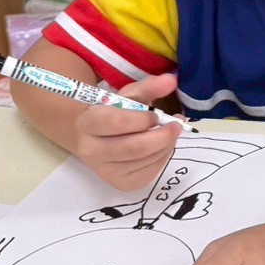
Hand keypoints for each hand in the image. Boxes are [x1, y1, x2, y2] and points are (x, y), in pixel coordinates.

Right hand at [71, 73, 183, 191]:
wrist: (92, 137)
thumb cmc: (111, 112)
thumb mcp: (126, 96)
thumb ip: (148, 87)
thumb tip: (171, 80)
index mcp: (87, 123)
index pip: (116, 123)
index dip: (142, 119)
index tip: (156, 114)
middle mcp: (90, 150)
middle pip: (134, 147)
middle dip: (162, 136)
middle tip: (176, 125)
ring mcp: (104, 171)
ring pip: (144, 160)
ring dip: (165, 146)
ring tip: (170, 134)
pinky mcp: (119, 184)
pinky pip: (149, 173)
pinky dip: (162, 159)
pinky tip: (162, 148)